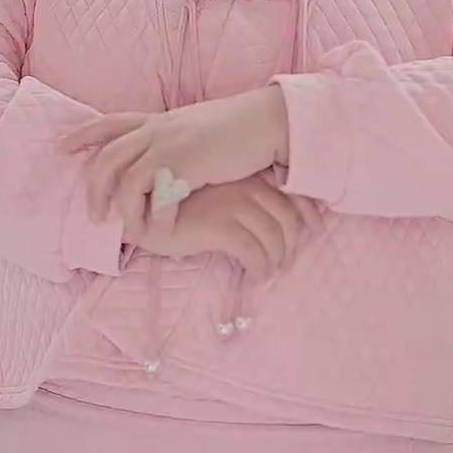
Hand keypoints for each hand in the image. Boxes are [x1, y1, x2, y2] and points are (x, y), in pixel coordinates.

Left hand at [63, 87, 289, 235]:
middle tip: (93, 214)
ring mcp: (170, 146)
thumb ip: (179, 140)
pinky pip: (158, 198)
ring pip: (127, 181)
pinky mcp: (186, 165)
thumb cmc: (242, 129)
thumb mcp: (200, 129)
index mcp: (161, 121)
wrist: (268, 122)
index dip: (84, 133)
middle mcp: (159, 130)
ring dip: (123, 210)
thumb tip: (170, 156)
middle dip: (93, 187)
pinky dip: (158, 219)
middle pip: (109, 157)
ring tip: (127, 232)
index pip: (112, 123)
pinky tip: (165, 232)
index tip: (61, 146)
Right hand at [129, 171, 318, 281]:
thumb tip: (277, 223)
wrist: (141, 211)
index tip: (311, 233)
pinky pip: (254, 253)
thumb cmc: (179, 207)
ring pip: (274, 238)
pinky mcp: (219, 226)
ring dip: (276, 261)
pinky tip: (254, 277)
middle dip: (291, 246)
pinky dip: (260, 269)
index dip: (305, 217)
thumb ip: (243, 202)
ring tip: (267, 273)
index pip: (289, 196)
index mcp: (245, 175)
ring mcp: (232, 204)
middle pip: (287, 219)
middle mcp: (243, 185)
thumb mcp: (216, 198)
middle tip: (285, 264)